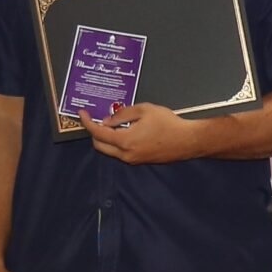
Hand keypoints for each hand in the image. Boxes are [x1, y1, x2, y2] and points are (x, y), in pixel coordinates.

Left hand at [84, 102, 205, 164]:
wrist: (188, 141)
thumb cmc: (168, 123)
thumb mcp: (144, 110)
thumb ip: (122, 114)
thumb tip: (107, 121)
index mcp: (124, 141)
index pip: (98, 133)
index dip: (87, 122)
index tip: (82, 113)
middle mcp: (125, 154)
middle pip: (99, 146)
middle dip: (94, 132)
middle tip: (97, 119)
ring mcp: (133, 160)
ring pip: (110, 150)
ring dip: (107, 138)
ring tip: (114, 124)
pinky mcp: (140, 161)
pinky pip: (121, 153)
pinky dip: (117, 143)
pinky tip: (126, 131)